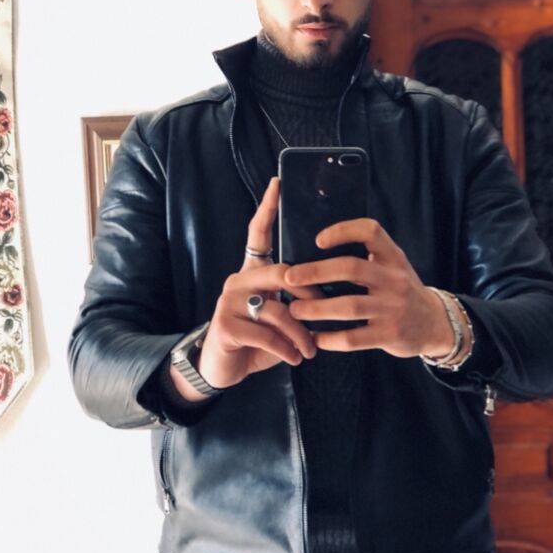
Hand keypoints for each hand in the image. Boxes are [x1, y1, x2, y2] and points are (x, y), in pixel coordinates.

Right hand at [190, 178, 316, 392]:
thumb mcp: (278, 318)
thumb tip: (329, 294)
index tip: (278, 183)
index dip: (267, 209)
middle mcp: (238, 281)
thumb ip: (294, 301)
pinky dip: (287, 349)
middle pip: (281, 272)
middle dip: (310, 294)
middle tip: (324, 313)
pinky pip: (267, 334)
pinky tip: (295, 359)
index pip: (257, 234)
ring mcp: (228, 302)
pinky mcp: (225, 326)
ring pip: (279, 309)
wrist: (223, 369)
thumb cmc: (258, 341)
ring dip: (301, 334)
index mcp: (252, 273)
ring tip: (310, 350)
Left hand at [284, 218, 456, 356]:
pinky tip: (314, 337)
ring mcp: (393, 308)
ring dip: (316, 308)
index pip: (370, 231)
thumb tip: (315, 250)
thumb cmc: (402, 291)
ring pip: (348, 306)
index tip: (318, 240)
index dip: (343, 231)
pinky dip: (330, 339)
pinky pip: (353, 338)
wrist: (435, 324)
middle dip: (315, 272)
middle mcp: (394, 279)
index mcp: (393, 256)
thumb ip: (366, 256)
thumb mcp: (394, 266)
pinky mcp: (389, 335)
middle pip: (351, 268)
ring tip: (295, 309)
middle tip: (288, 277)